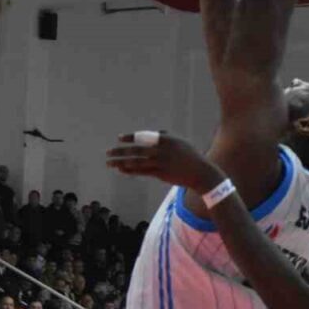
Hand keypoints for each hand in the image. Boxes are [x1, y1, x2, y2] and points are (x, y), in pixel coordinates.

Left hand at [107, 132, 223, 193]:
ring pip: (136, 162)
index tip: (119, 138)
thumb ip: (165, 136)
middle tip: (108, 152)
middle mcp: (161, 150)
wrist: (200, 172)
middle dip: (120, 151)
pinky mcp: (160, 174)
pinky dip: (130, 170)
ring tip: (109, 163)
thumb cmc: (190, 155)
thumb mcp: (180, 141)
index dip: (130, 137)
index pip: (143, 136)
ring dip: (121, 162)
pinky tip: (121, 170)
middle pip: (136, 150)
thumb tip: (152, 134)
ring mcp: (160, 163)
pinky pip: (142, 172)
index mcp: (165, 139)